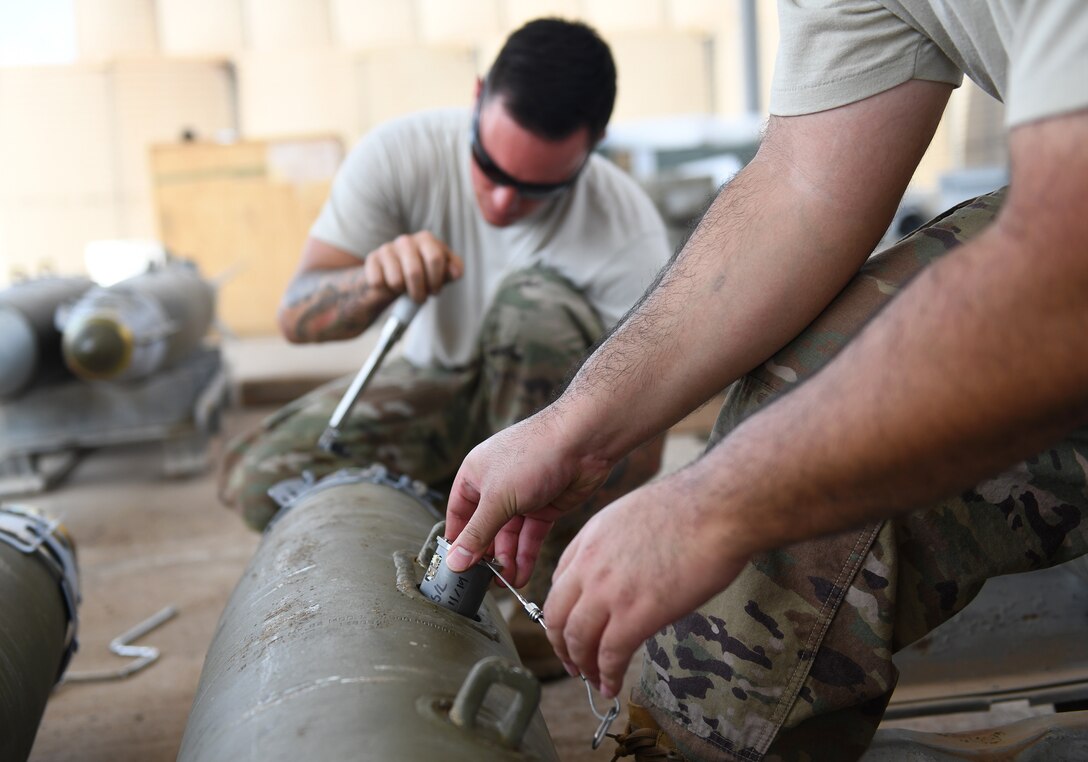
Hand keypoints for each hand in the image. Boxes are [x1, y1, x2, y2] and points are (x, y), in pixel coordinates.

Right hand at [364, 231, 463, 303]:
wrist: (392, 279)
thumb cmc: (422, 275)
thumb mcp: (441, 273)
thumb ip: (453, 271)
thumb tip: (456, 273)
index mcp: (426, 239)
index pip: (435, 259)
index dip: (436, 281)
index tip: (435, 290)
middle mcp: (406, 240)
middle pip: (415, 272)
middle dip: (419, 292)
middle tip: (420, 298)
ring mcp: (387, 248)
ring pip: (396, 280)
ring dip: (402, 293)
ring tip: (404, 290)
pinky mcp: (372, 259)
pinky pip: (378, 282)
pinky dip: (384, 291)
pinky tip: (388, 286)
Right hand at [444, 410, 614, 586]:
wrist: (583, 443)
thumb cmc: (534, 456)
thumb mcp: (498, 499)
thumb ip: (477, 534)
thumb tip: (454, 561)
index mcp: (475, 475)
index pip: (459, 514)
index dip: (458, 541)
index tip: (458, 568)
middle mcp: (496, 486)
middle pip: (485, 529)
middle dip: (487, 555)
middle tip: (485, 582)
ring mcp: (522, 497)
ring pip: (509, 536)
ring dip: (507, 560)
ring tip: (506, 583)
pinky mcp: (545, 507)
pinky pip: (530, 536)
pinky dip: (526, 554)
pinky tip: (521, 574)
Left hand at [542, 474, 751, 698]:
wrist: (714, 509)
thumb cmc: (689, 508)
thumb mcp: (631, 514)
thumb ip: (615, 543)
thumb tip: (623, 569)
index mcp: (588, 539)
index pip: (558, 584)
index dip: (561, 612)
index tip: (569, 626)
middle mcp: (589, 567)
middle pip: (557, 616)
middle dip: (560, 645)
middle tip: (571, 662)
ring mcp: (609, 593)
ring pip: (578, 640)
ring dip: (581, 665)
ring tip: (591, 679)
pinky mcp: (636, 616)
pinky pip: (610, 655)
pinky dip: (607, 676)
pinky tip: (611, 686)